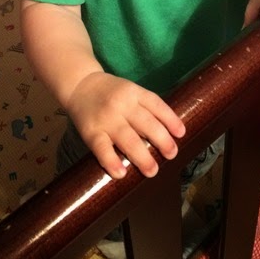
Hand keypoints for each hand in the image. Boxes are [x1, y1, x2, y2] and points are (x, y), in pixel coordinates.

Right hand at [66, 72, 185, 179]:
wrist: (79, 85)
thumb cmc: (110, 93)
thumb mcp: (130, 91)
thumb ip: (145, 107)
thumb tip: (168, 132)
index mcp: (134, 92)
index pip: (156, 104)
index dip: (171, 119)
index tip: (181, 134)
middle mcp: (122, 104)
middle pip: (146, 124)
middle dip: (162, 141)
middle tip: (171, 155)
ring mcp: (106, 119)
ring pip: (128, 139)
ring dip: (142, 157)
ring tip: (152, 170)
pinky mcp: (91, 132)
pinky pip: (102, 149)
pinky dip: (112, 161)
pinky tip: (121, 173)